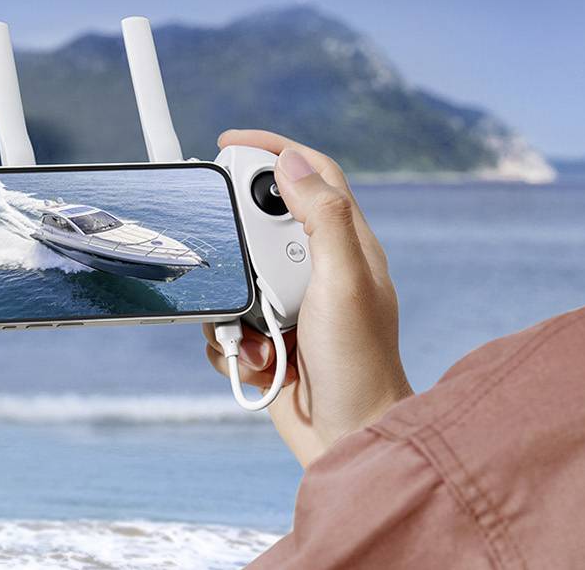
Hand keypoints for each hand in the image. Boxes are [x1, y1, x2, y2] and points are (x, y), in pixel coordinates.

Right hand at [203, 130, 413, 466]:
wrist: (347, 441)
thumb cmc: (359, 365)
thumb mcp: (343, 281)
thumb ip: (323, 217)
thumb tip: (292, 160)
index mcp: (348, 245)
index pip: (313, 173)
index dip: (273, 148)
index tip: (228, 142)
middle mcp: (320, 269)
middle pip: (259, 224)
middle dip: (238, 245)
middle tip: (233, 261)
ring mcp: (292, 305)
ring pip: (234, 276)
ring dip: (234, 306)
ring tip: (259, 332)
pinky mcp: (268, 338)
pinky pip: (225, 323)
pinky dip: (230, 343)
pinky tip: (258, 363)